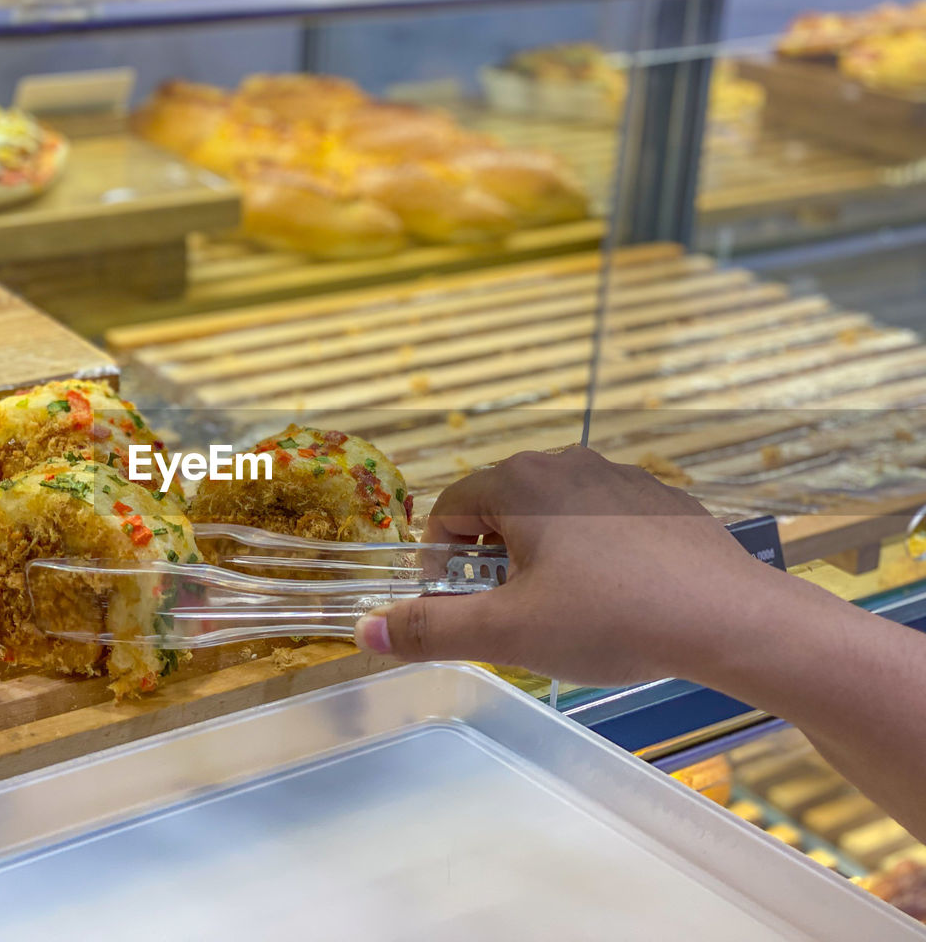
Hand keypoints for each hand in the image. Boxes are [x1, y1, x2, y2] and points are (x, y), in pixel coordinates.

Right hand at [355, 445, 793, 685]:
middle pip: (498, 507)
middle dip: (489, 560)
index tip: (457, 606)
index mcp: (520, 481)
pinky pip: (601, 520)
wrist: (729, 618)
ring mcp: (619, 476)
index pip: (446, 510)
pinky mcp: (661, 499)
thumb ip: (430, 630)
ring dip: (539, 555)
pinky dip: (590, 553)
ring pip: (552, 513)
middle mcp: (565, 462)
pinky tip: (617, 598)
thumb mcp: (507, 634)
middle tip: (510, 614)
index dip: (438, 563)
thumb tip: (367, 630)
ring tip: (565, 610)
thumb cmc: (609, 619)